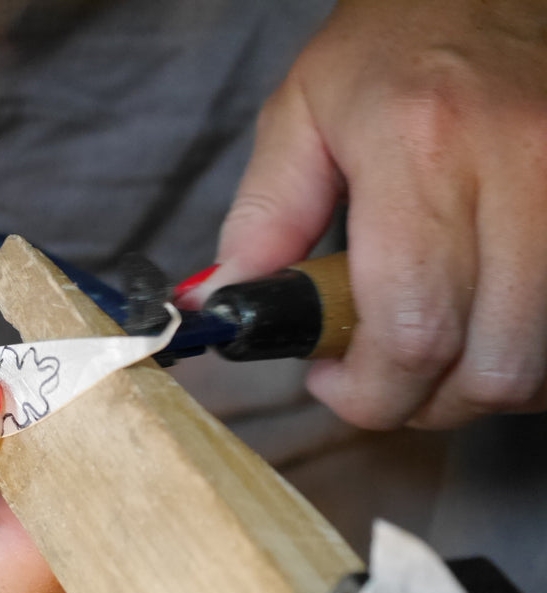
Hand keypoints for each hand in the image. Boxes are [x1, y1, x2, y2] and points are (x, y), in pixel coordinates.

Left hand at [180, 0, 546, 429]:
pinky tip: (482, 327)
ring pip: (540, 365)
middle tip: (376, 374)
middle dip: (418, 403)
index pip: (411, 330)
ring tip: (427, 351)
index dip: (369, 392)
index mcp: (423, 150)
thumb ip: (263, 216)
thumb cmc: (398, 39)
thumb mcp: (303, 111)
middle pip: (488, 368)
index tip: (329, 378)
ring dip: (474, 386)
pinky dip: (522, 355)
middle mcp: (520, 174)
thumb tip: (228, 301)